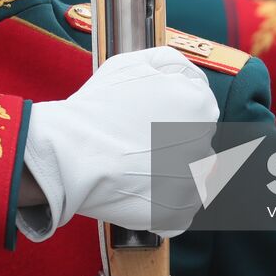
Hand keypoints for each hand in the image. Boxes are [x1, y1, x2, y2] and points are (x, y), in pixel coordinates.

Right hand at [18, 46, 219, 241]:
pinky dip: (163, 202)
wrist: (70, 155)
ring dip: (171, 172)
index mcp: (200, 105)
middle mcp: (205, 143)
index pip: (199, 107)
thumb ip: (170, 62)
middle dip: (174, 142)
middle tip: (138, 141)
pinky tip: (138, 188)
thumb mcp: (133, 62)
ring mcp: (192, 182)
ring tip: (137, 166)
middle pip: (196, 142)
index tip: (150, 118)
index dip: (172, 110)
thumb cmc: (98, 107)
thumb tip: (188, 75)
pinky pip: (180, 208)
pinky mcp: (177, 212)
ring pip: (190, 176)